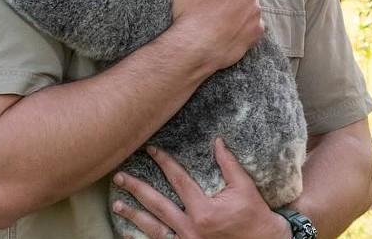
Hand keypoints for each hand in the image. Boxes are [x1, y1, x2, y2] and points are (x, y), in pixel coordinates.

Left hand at [112, 139, 290, 238]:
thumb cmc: (254, 216)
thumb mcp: (244, 188)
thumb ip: (228, 164)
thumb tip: (217, 142)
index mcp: (204, 210)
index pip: (179, 181)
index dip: (164, 163)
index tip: (151, 150)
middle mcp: (191, 228)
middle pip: (157, 205)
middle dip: (137, 189)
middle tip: (120, 176)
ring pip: (153, 228)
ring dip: (133, 215)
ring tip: (117, 204)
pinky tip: (127, 233)